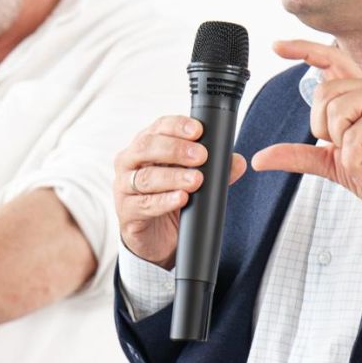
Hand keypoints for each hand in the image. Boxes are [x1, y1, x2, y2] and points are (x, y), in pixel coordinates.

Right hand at [114, 116, 248, 268]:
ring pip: (146, 177)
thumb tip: (238, 162)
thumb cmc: (169, 197)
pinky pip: (144, 205)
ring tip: (196, 180)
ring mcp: (124, 187)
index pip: (158, 127)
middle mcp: (130, 162)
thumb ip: (214, 170)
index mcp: (146, 146)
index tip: (198, 130)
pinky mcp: (127, 212)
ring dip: (173, 177)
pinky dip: (164, 201)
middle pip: (146, 147)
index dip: (177, 126)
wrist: (155, 236)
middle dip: (175, 149)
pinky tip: (181, 198)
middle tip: (201, 156)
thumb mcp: (191, 180)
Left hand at [249, 40, 361, 216]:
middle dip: (325, 130)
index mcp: (358, 94)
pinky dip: (354, 159)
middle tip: (350, 149)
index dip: (303, 50)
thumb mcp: (333, 162)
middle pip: (321, 94)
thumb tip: (260, 158)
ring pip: (336, 111)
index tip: (276, 45)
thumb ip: (299, 155)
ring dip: (342, 146)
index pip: (330, 60)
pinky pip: (353, 135)